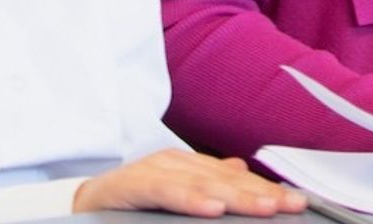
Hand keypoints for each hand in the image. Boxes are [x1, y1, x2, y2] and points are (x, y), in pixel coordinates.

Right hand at [72, 150, 307, 215]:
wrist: (75, 206)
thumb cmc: (128, 205)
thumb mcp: (173, 194)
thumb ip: (205, 184)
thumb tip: (239, 170)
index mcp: (188, 166)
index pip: (235, 178)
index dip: (266, 190)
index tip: (296, 202)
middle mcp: (175, 162)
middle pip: (226, 179)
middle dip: (262, 193)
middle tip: (292, 205)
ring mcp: (154, 170)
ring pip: (203, 184)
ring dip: (237, 197)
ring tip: (265, 208)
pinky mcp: (133, 184)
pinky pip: (167, 192)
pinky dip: (192, 200)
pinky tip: (213, 209)